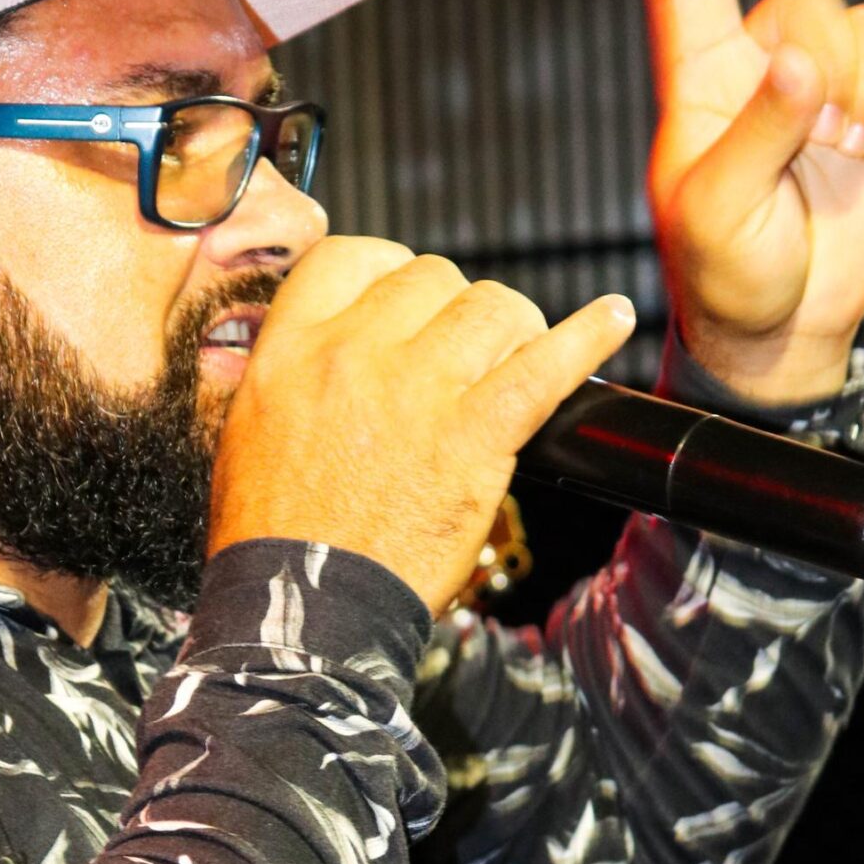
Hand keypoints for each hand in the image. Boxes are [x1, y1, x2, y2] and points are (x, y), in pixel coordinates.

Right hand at [207, 237, 636, 617]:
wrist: (307, 608)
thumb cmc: (274, 535)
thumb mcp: (249, 428)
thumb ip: (290, 368)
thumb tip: (329, 336)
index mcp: (291, 348)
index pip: (352, 255)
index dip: (388, 269)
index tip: (405, 299)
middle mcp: (354, 353)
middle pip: (431, 276)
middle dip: (452, 310)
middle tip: (458, 355)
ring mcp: (419, 390)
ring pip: (492, 307)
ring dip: (510, 329)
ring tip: (511, 361)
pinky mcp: (476, 435)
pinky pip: (546, 364)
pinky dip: (590, 337)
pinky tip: (613, 319)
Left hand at [643, 0, 863, 403]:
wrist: (786, 324)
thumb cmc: (727, 274)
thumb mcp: (718, 215)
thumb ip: (754, 136)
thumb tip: (797, 62)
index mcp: (701, 83)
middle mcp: (764, 67)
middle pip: (812, 1)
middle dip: (833, 65)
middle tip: (824, 138)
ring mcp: (829, 85)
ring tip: (851, 152)